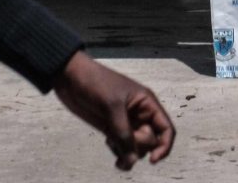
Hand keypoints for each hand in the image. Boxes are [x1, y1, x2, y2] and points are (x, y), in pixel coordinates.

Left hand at [52, 50, 174, 169]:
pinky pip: (123, 148)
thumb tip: (132, 160)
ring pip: (136, 148)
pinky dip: (119, 153)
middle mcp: (140, 115)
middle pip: (150, 142)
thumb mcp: (112, 106)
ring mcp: (126, 123)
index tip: (152, 160)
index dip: (164, 146)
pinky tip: (109, 146)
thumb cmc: (95, 82)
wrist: (70, 77)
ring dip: (126, 152)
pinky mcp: (112, 129)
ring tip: (110, 142)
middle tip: (118, 136)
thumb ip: (123, 134)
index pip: (166, 129)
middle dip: (137, 146)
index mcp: (146, 103)